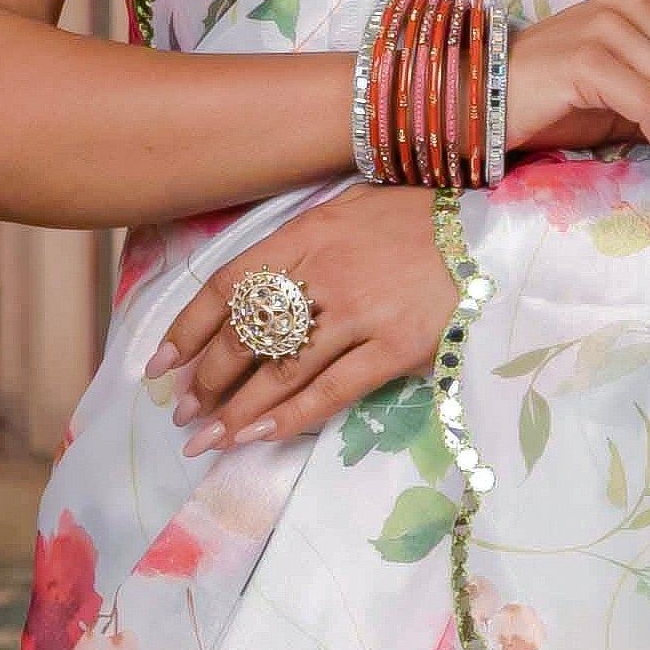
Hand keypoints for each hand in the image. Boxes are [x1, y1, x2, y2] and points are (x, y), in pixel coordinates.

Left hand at [155, 183, 457, 451]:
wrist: (489, 230)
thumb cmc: (414, 219)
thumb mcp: (344, 211)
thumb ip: (297, 247)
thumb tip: (247, 296)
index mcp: (306, 234)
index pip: (228, 285)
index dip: (186, 329)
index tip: (160, 365)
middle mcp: (325, 272)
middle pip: (247, 334)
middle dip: (206, 381)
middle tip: (183, 413)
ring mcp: (360, 313)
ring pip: (281, 371)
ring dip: (236, 411)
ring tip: (207, 438)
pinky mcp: (396, 348)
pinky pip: (331, 391)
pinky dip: (290, 417)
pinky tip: (259, 436)